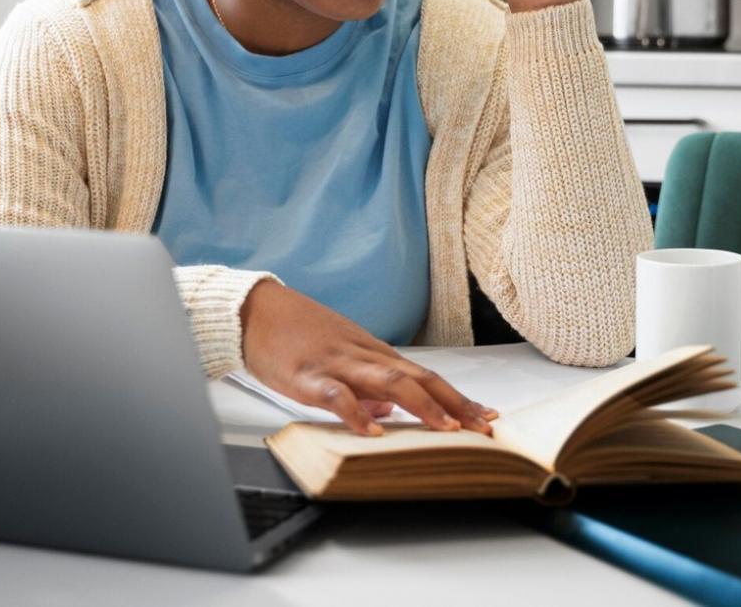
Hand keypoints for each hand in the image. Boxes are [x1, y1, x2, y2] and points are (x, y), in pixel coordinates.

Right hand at [239, 279, 497, 435]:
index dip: (458, 397)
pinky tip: (373, 430)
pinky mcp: (309, 375)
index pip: (427, 376)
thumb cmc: (295, 334)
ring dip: (422, 406)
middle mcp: (364, 356)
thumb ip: (366, 385)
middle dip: (455, 403)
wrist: (254, 311)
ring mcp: (338, 364)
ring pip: (389, 381)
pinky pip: (337, 394)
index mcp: (373, 354)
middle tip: (483, 426)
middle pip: (420, 378)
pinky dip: (357, 412)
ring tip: (445, 430)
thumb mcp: (339, 359)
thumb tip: (390, 411)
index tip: (486, 415)